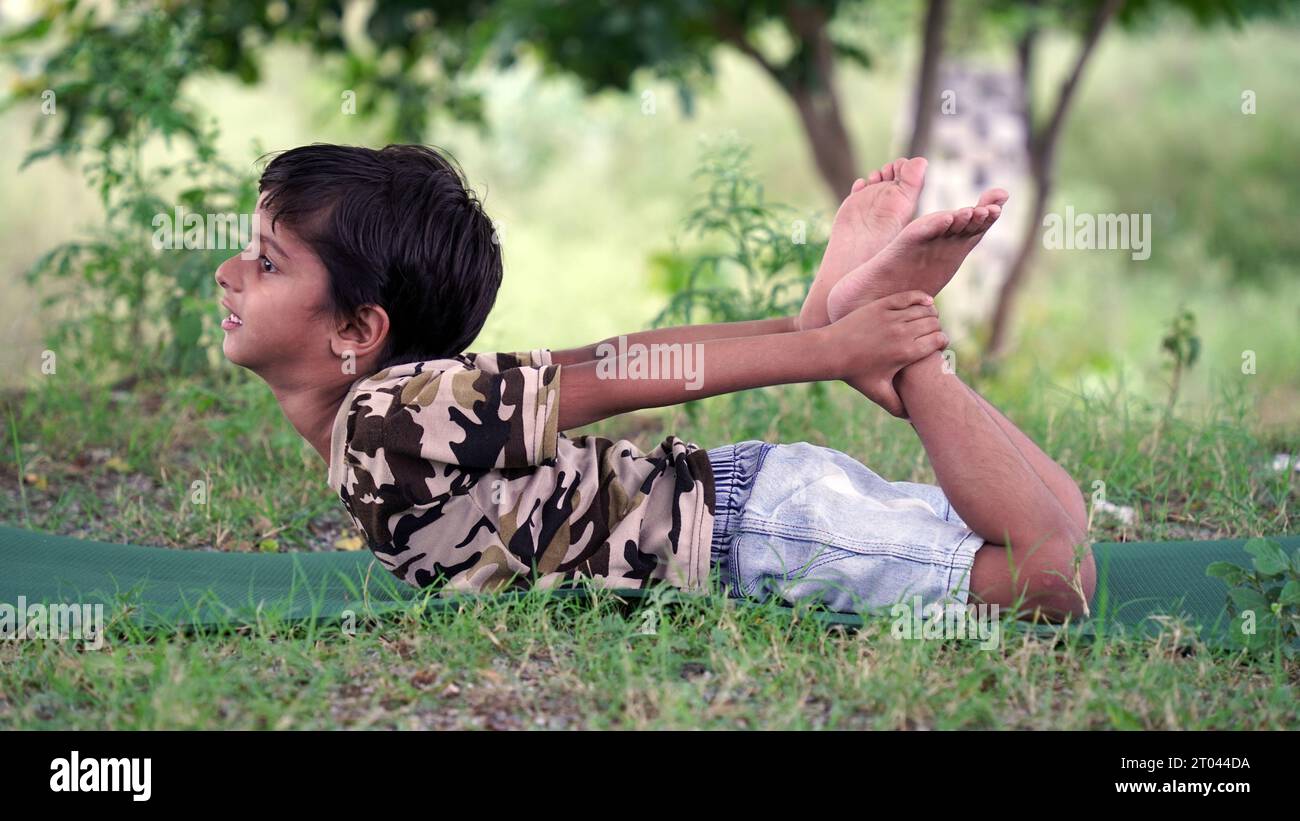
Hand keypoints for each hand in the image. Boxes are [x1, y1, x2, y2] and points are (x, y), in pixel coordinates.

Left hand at [826, 290, 947, 417]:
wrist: (830, 351)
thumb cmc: (855, 374)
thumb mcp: (877, 393)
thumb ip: (896, 407)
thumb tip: (913, 419)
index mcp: (906, 353)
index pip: (939, 340)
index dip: (943, 342)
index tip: (939, 345)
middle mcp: (902, 333)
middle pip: (934, 324)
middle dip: (937, 328)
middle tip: (932, 334)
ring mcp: (891, 317)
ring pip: (924, 310)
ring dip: (931, 314)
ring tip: (928, 320)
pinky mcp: (882, 305)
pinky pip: (910, 297)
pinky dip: (922, 298)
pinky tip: (926, 302)